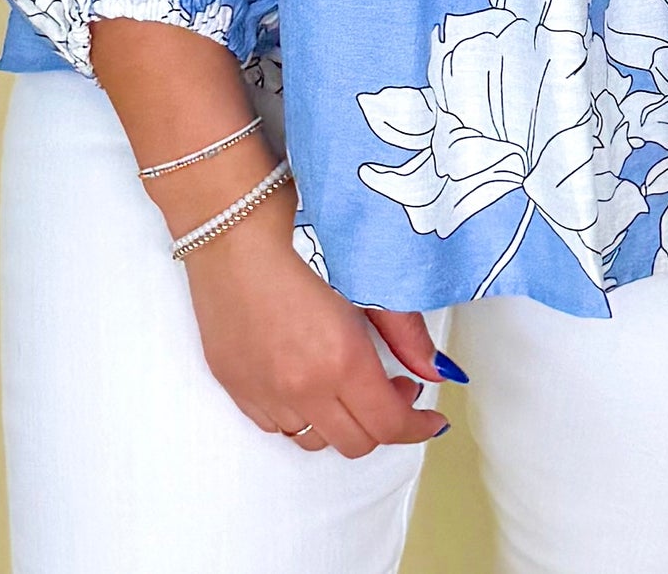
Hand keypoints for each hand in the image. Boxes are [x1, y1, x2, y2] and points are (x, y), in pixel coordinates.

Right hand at [183, 187, 449, 455]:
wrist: (231, 225)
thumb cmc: (295, 237)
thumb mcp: (364, 280)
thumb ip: (405, 331)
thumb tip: (435, 369)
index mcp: (340, 361)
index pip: (389, 425)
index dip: (417, 426)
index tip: (429, 417)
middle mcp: (301, 388)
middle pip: (356, 442)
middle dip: (383, 423)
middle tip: (393, 387)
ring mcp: (264, 392)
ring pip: (314, 440)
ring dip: (339, 421)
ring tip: (347, 383)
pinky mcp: (235, 386)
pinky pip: (276, 426)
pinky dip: (300, 415)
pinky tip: (307, 380)